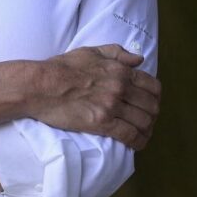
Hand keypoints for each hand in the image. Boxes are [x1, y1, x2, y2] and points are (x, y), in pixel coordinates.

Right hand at [30, 44, 160, 149]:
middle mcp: (120, 87)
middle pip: (151, 106)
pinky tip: (137, 144)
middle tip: (146, 121)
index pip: (152, 86)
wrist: (41, 85)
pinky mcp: (102, 123)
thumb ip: (117, 53)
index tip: (150, 103)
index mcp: (119, 69)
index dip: (155, 97)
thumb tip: (139, 59)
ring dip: (147, 130)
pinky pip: (130, 135)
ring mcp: (112, 105)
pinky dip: (138, 142)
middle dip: (153, 115)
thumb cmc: (62, 67)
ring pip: (144, 122)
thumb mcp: (91, 51)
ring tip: (142, 134)